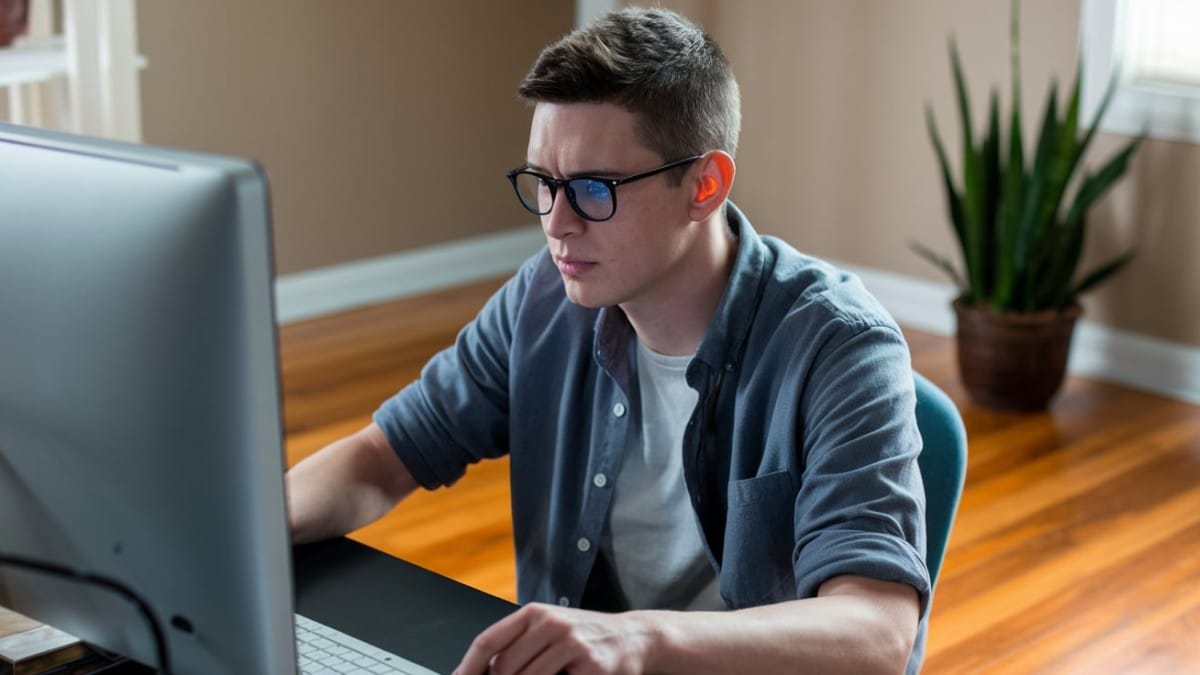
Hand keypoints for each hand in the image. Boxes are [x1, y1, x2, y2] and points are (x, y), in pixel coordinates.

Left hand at [452, 603, 654, 674]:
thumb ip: (519, 645)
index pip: (488, 640)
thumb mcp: (551, 630)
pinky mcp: (592, 667)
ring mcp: (572, 644)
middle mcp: (552, 624)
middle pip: (503, 667)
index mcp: (536, 613)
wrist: (634, 637)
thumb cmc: (585, 638)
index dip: (467, 666)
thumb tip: (482, 670)